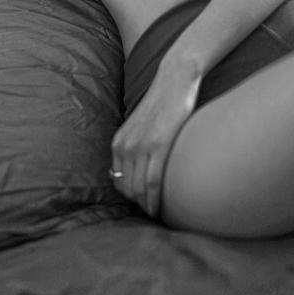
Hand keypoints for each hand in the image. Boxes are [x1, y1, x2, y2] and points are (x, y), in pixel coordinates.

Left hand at [110, 55, 201, 217]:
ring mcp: (141, 146)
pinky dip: (155, 199)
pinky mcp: (159, 144)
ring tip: (159, 214)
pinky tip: (160, 209)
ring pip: (140, 189)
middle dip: (139, 205)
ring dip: (148, 206)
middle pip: (128, 189)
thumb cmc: (162, 104)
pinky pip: (154, 180)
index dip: (131, 198)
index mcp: (118, 143)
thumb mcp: (139, 126)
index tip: (144, 205)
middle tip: (154, 213)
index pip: (118, 182)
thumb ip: (134, 146)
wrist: (175, 79)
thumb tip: (135, 169)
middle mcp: (125, 146)